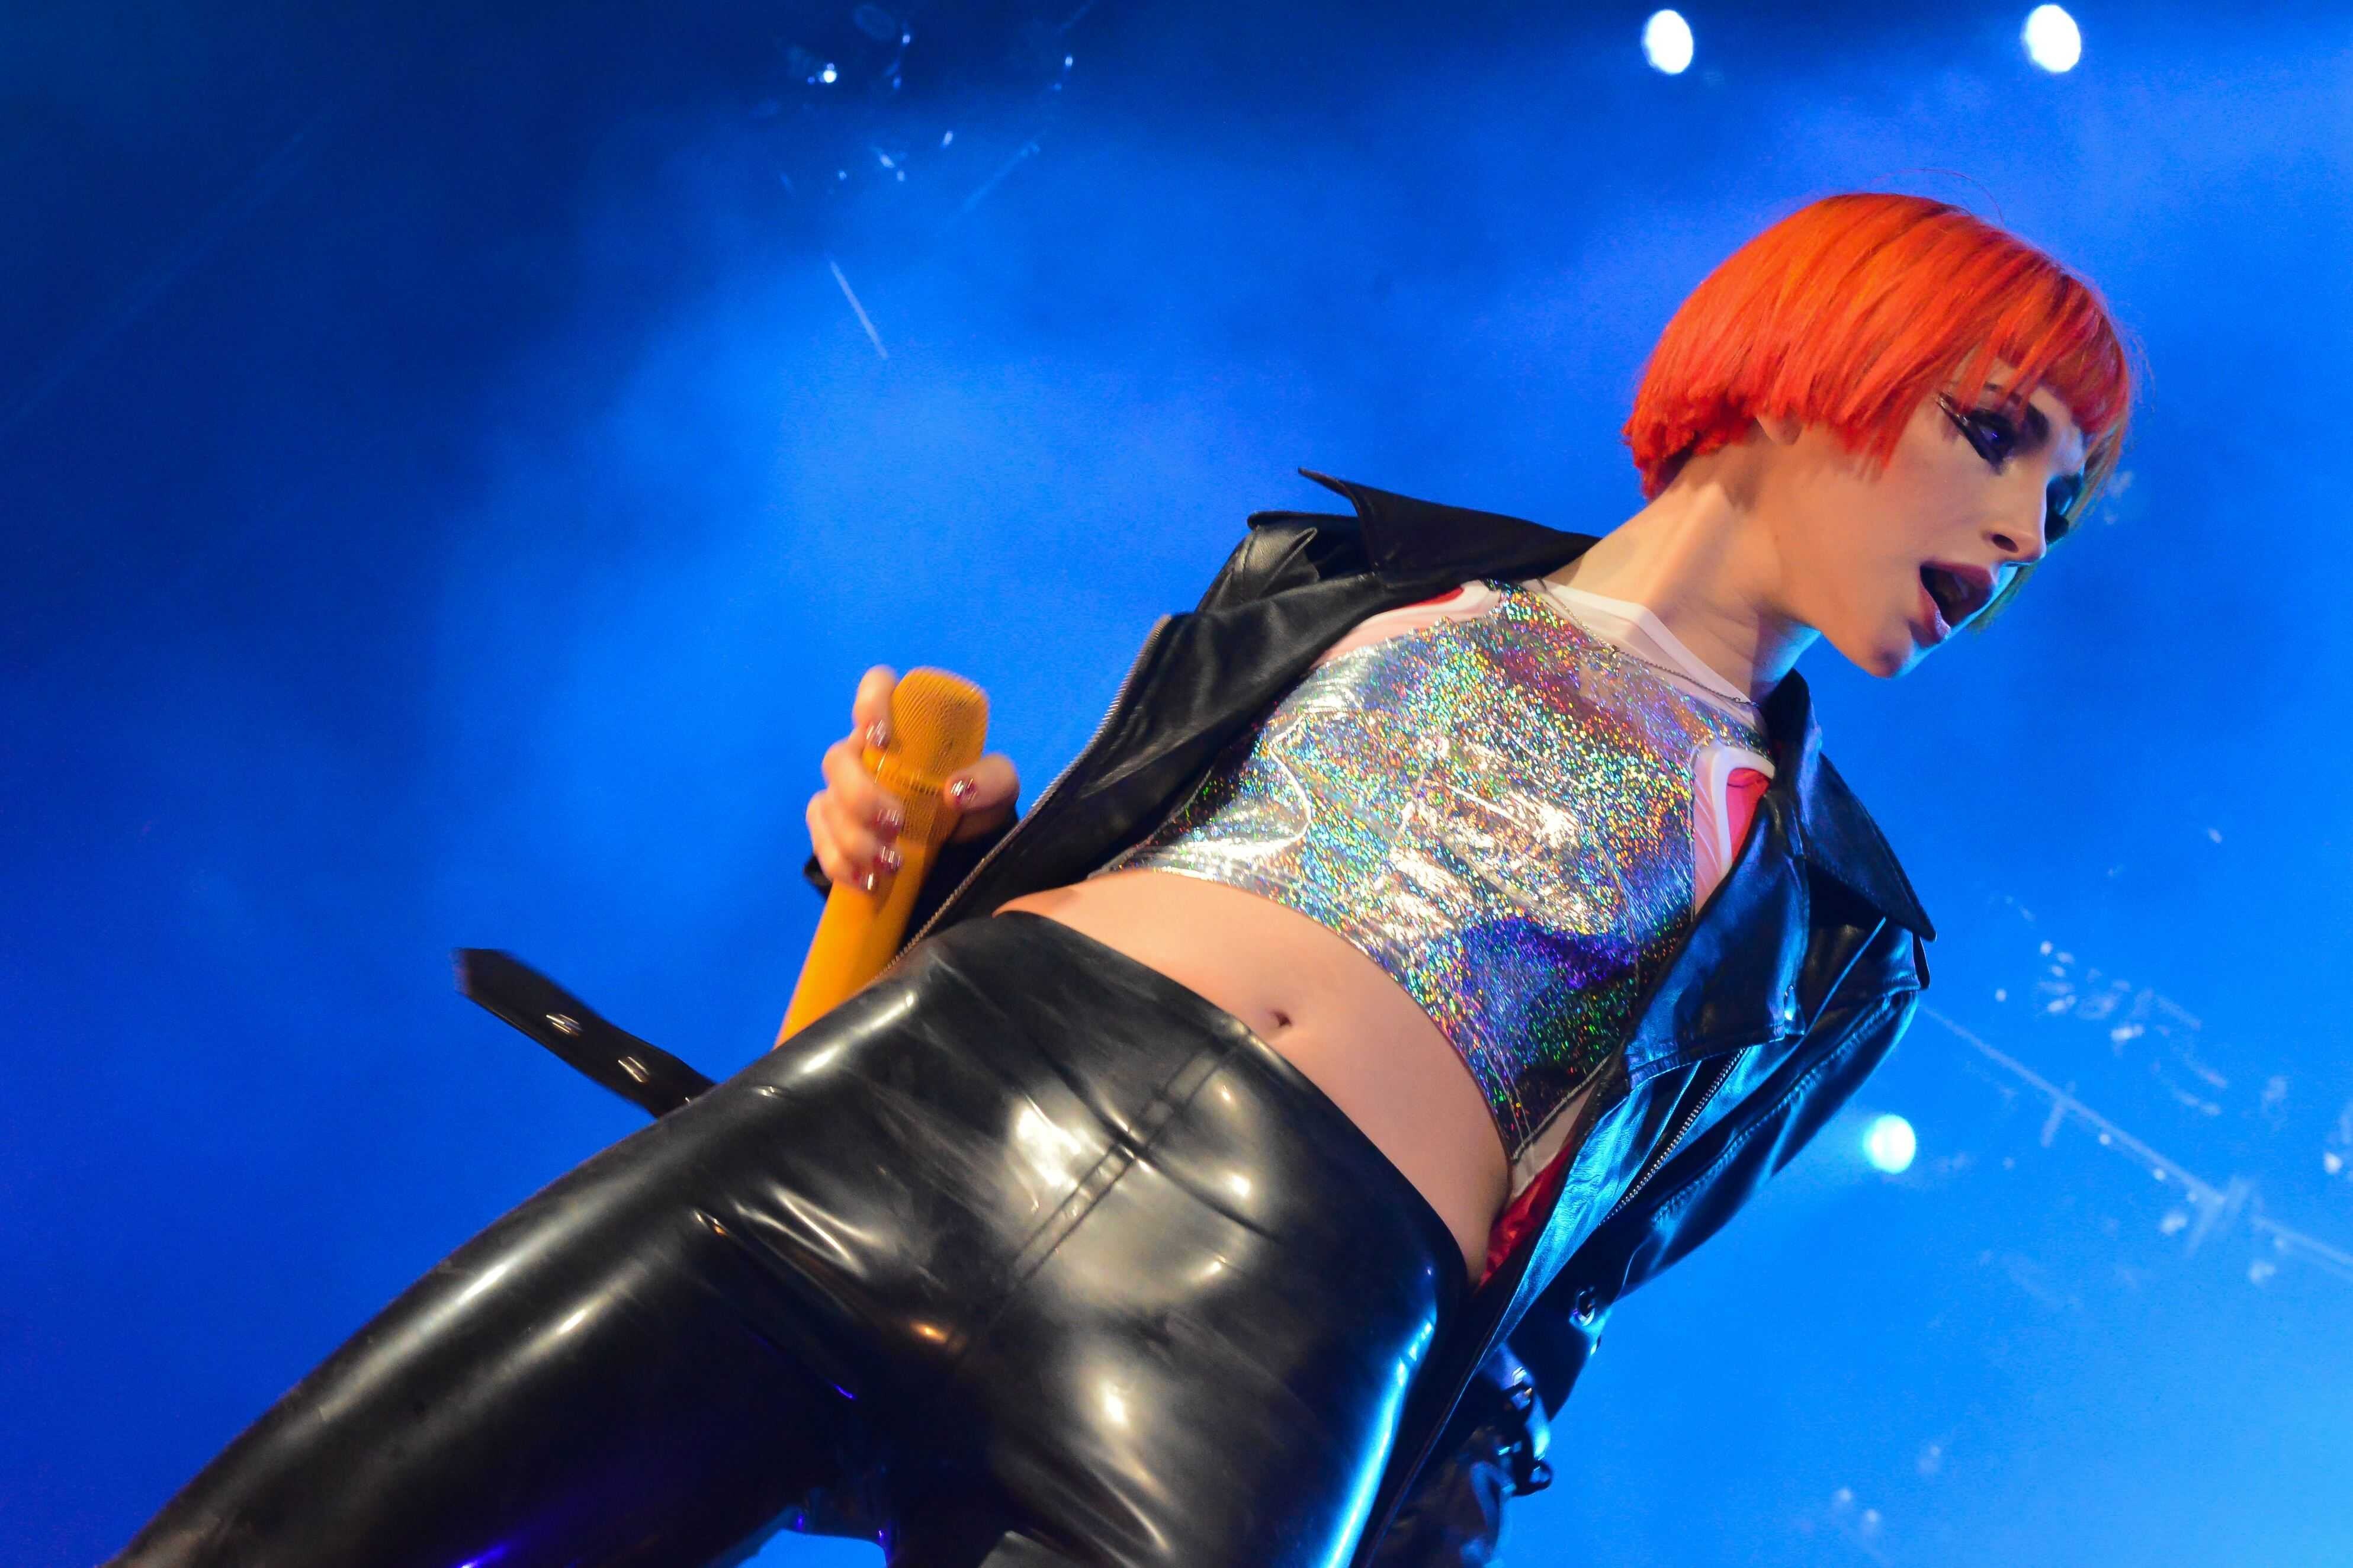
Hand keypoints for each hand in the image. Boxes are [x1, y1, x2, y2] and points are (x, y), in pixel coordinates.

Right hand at [804, 664, 1020, 894]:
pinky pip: (821, 842)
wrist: (966, 849)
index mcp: (902, 726)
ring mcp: (843, 792)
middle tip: (896, 823)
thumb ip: (990, 780)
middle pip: (838, 758)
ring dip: (853, 838)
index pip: (877, 688)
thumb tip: (956, 791)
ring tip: (890, 864)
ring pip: (827, 804)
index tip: (882, 739)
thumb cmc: (976, 800)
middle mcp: (865, 754)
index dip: (870, 703)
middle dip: (861, 794)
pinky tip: (866, 881)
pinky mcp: (834, 830)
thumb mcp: (998, 786)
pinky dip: (840, 864)